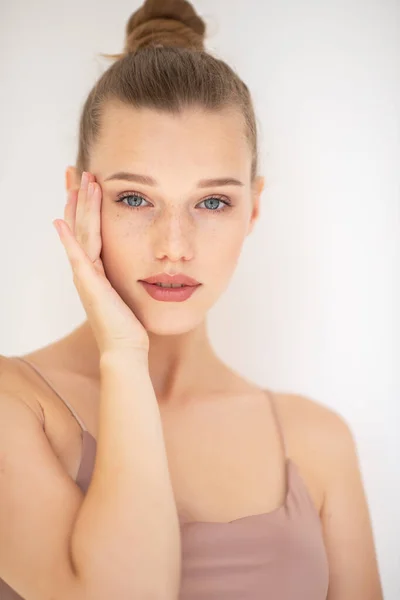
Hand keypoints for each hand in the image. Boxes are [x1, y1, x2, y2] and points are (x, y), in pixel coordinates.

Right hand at [53, 171, 148, 355]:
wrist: (125, 348)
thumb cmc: (129, 323)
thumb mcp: (128, 290)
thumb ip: (125, 273)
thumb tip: (137, 260)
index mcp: (96, 268)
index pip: (88, 229)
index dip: (85, 205)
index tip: (87, 182)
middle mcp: (86, 269)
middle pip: (79, 225)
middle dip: (77, 196)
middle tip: (74, 170)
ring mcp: (86, 276)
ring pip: (81, 234)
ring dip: (80, 206)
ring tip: (81, 181)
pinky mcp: (91, 285)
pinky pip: (78, 257)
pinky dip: (69, 240)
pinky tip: (61, 222)